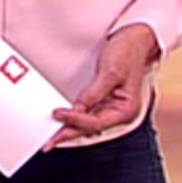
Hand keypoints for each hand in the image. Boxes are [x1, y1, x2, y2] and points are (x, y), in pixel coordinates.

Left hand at [46, 24, 160, 149]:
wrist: (133, 40)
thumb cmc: (127, 53)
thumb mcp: (111, 71)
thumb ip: (95, 92)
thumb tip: (78, 108)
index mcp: (126, 110)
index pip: (97, 122)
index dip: (76, 119)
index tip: (58, 113)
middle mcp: (118, 112)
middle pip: (90, 128)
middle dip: (69, 134)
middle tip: (48, 142)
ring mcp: (109, 108)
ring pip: (86, 124)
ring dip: (69, 129)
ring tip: (50, 138)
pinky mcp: (102, 101)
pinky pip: (86, 114)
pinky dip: (74, 119)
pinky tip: (62, 123)